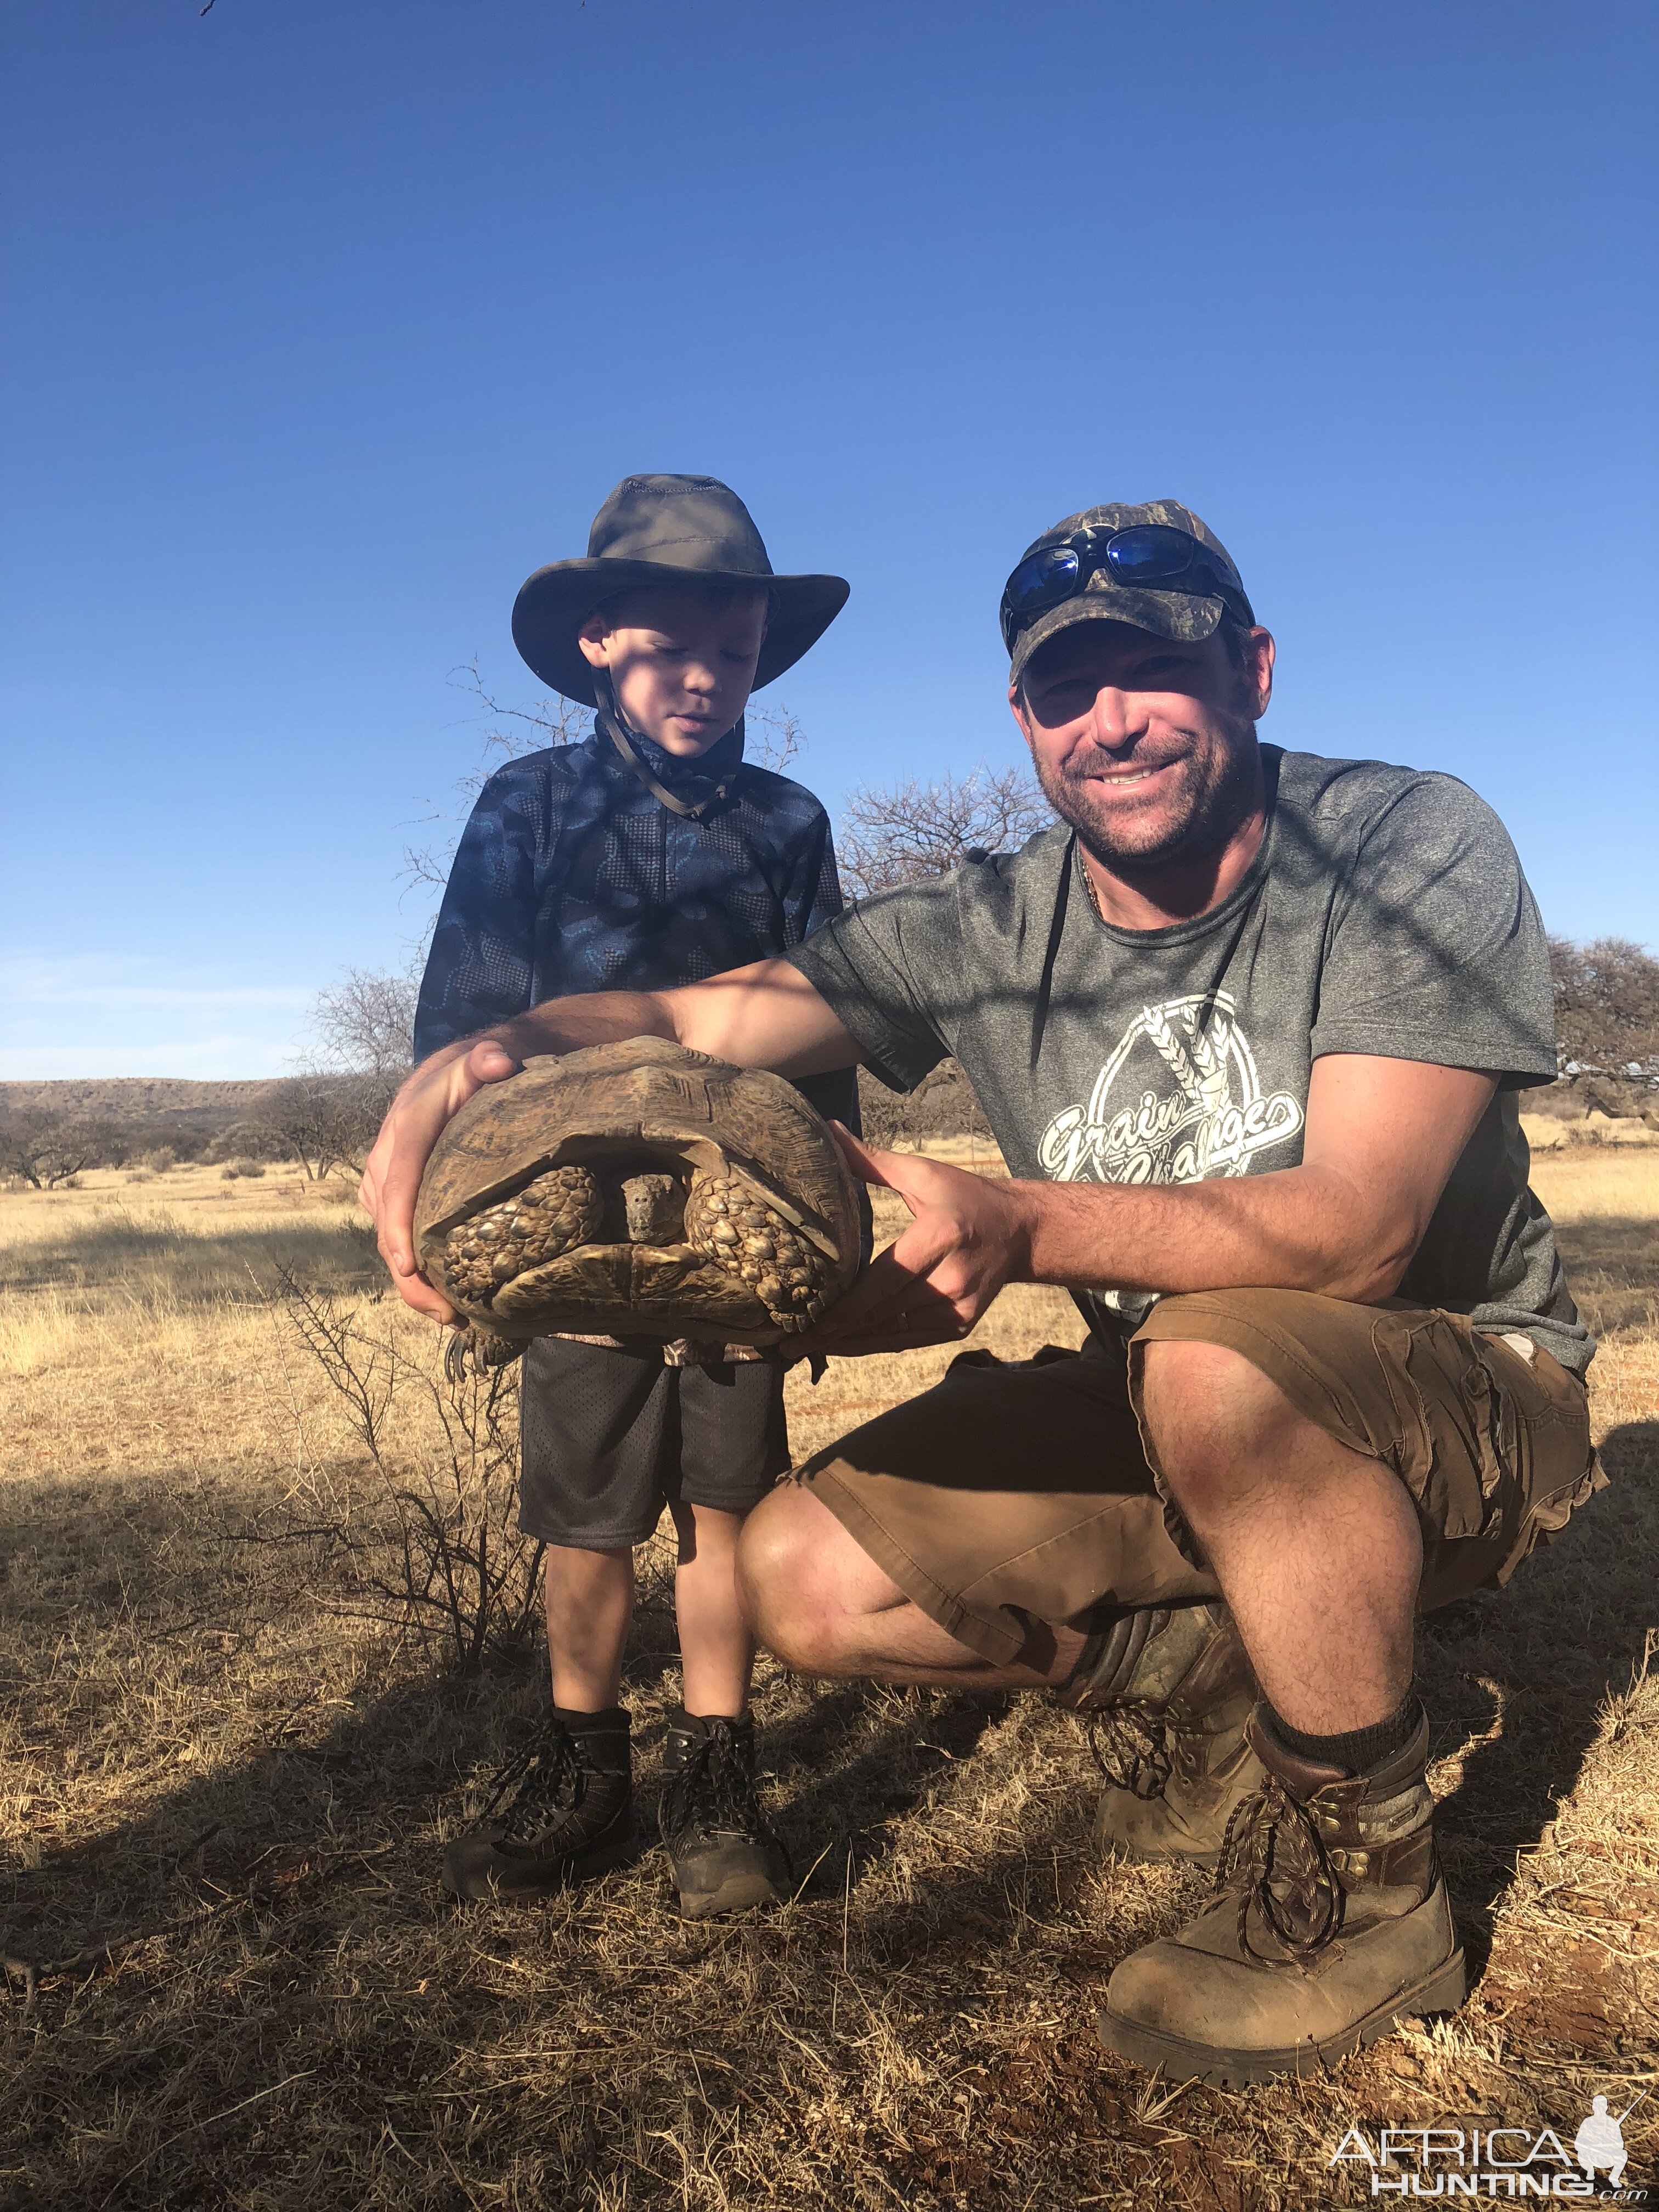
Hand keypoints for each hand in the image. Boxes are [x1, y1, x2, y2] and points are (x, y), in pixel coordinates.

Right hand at [358, 1037, 519, 1321]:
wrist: (454, 1071)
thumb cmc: (474, 1071)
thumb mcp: (482, 1059)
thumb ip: (487, 1061)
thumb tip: (496, 1061)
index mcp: (405, 1132)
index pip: (396, 1184)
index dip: (399, 1228)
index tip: (410, 1268)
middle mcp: (386, 1161)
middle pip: (388, 1226)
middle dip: (410, 1277)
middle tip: (446, 1315)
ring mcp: (385, 1182)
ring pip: (389, 1239)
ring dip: (412, 1283)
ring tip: (449, 1318)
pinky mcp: (393, 1195)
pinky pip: (396, 1236)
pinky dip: (413, 1270)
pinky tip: (442, 1298)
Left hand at [804, 1128, 1032, 1355]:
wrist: (1020, 1232)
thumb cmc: (966, 1197)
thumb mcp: (923, 1173)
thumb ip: (873, 1160)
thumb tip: (828, 1131)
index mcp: (938, 1236)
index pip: (885, 1279)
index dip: (846, 1307)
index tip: (810, 1322)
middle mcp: (951, 1278)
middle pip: (883, 1313)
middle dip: (836, 1331)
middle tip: (789, 1343)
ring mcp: (958, 1307)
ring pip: (893, 1333)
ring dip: (850, 1343)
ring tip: (806, 1348)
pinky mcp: (960, 1324)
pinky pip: (909, 1339)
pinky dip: (876, 1344)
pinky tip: (843, 1346)